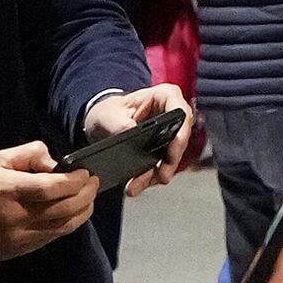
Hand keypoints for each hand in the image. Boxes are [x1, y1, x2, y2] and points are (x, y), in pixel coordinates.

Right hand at [0, 143, 100, 263]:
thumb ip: (29, 154)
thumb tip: (54, 162)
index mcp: (10, 191)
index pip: (53, 187)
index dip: (76, 180)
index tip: (85, 172)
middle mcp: (17, 216)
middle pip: (66, 208)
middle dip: (87, 193)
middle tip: (93, 181)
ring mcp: (20, 236)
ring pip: (64, 226)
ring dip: (83, 210)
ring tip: (88, 196)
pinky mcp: (20, 249)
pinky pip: (53, 236)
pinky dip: (68, 223)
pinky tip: (72, 212)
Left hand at [84, 85, 199, 186]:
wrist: (100, 123)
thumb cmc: (107, 112)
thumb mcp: (108, 115)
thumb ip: (120, 124)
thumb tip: (130, 133)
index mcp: (164, 96)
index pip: (182, 114)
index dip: (180, 135)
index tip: (172, 155)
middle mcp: (171, 112)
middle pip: (180, 138)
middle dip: (170, 162)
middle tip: (160, 177)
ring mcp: (169, 130)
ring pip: (172, 154)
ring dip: (157, 173)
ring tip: (137, 186)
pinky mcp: (162, 146)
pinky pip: (162, 163)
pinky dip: (151, 175)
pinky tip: (138, 183)